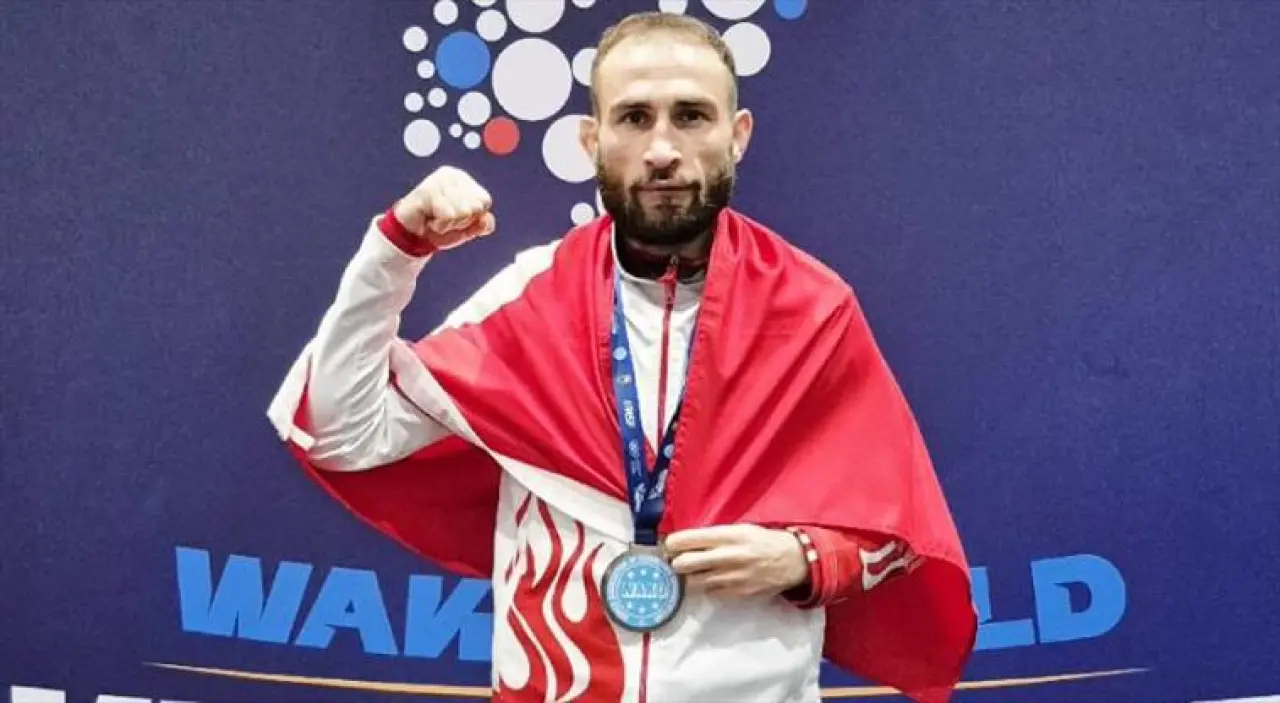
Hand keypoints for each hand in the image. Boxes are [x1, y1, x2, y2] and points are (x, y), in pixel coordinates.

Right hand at [393, 165, 495, 249]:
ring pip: (463, 213)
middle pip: (475, 208)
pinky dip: (440, 226)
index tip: (455, 218)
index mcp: (465, 181)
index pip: (484, 202)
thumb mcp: (466, 229)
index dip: (472, 218)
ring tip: (435, 219)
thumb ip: (482, 224)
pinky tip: (429, 219)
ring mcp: (440, 180)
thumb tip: (487, 219)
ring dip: (449, 225)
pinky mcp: (428, 190)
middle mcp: (453, 175)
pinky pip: (448, 216)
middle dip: (460, 222)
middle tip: (443, 219)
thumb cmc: (438, 227)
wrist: (410, 235)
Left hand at [663, 524, 808, 597]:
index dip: (672, 543)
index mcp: (727, 536)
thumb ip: (714, 536)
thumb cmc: (762, 541)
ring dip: (691, 577)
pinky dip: (708, 587)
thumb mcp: (739, 529)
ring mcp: (731, 578)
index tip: (669, 545)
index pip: (687, 540)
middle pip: (684, 563)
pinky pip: (710, 592)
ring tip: (697, 570)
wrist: (791, 560)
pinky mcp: (737, 593)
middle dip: (676, 562)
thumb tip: (684, 542)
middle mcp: (727, 556)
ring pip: (694, 581)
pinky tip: (715, 579)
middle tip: (678, 560)